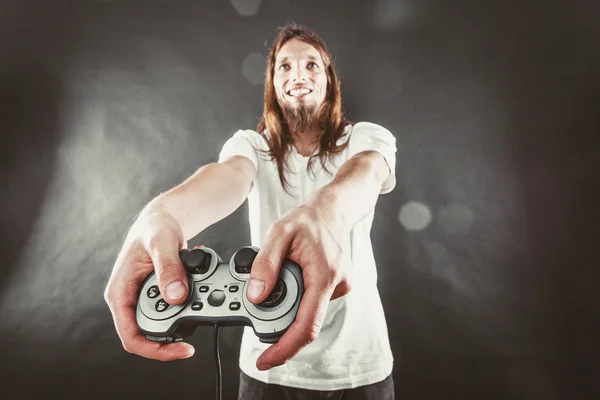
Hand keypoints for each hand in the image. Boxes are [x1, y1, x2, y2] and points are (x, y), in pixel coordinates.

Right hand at [104, 220, 193, 360]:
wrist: (163, 218)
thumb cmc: (154, 226)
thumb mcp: (161, 243)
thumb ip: (168, 268)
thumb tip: (176, 297)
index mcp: (120, 292)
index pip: (130, 335)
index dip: (153, 349)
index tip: (179, 350)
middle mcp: (129, 299)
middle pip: (149, 334)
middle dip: (174, 335)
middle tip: (199, 327)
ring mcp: (145, 298)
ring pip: (164, 322)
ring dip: (185, 317)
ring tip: (203, 300)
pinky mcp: (159, 295)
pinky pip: (174, 309)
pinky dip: (189, 303)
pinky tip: (201, 291)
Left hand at [246, 203, 351, 369]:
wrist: (333, 210)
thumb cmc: (308, 219)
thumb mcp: (278, 232)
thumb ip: (265, 264)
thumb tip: (255, 296)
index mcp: (324, 276)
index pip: (306, 325)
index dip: (285, 348)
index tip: (266, 360)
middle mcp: (337, 286)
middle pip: (305, 323)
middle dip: (279, 322)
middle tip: (258, 305)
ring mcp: (339, 287)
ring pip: (308, 311)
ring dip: (288, 305)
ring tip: (281, 274)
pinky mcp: (336, 287)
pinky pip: (312, 301)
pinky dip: (298, 297)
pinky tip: (294, 275)